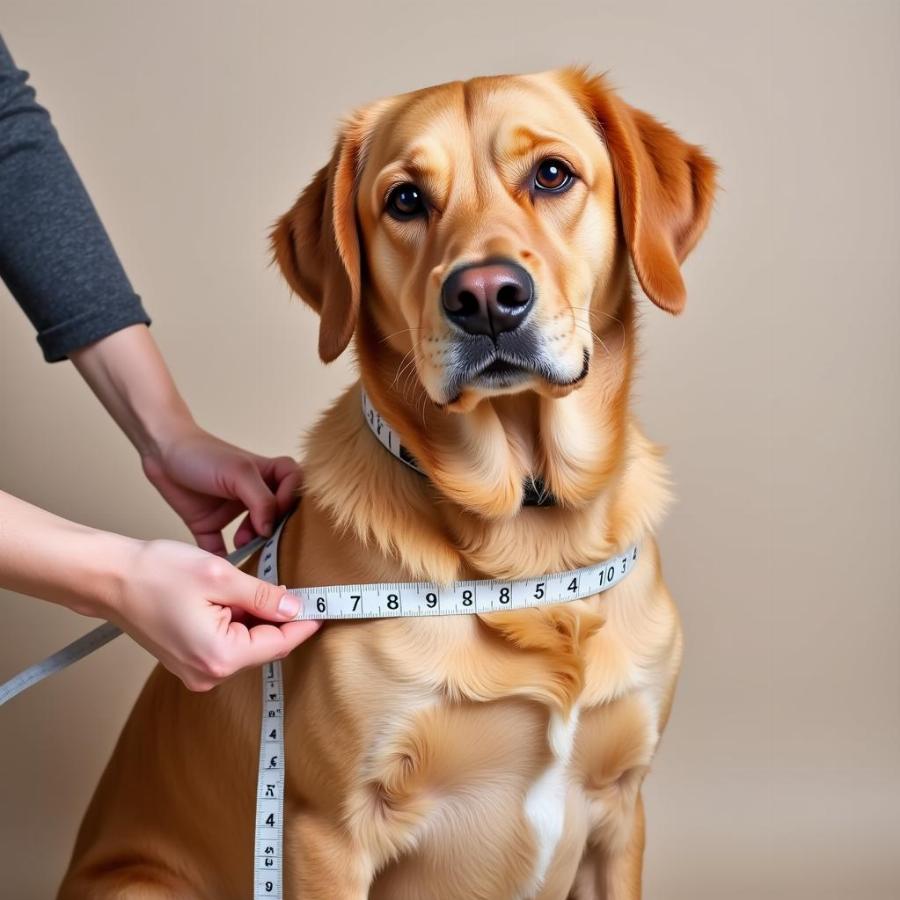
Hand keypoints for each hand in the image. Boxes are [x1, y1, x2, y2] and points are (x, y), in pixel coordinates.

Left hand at [69, 326, 300, 553]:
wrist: (160, 451)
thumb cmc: (203, 454)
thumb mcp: (239, 473)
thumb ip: (261, 500)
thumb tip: (270, 530)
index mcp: (267, 475)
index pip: (296, 487)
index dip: (292, 501)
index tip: (278, 514)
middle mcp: (253, 494)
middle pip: (278, 517)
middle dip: (275, 531)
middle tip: (266, 541)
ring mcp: (231, 510)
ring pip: (252, 536)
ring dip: (252, 545)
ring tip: (243, 545)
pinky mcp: (208, 524)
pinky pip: (221, 548)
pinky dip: (224, 559)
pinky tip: (226, 567)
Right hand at [113, 538, 319, 690]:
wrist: (110, 579)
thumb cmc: (157, 573)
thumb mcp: (220, 576)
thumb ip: (264, 596)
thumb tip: (297, 607)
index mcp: (220, 656)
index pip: (280, 643)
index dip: (304, 624)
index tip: (326, 608)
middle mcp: (209, 673)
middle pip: (265, 646)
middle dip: (280, 619)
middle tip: (295, 588)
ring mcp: (197, 672)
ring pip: (247, 645)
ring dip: (258, 619)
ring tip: (251, 588)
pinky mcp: (189, 662)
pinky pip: (228, 645)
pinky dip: (238, 624)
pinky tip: (233, 599)